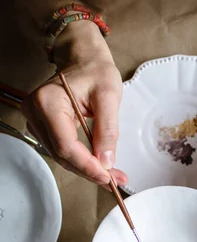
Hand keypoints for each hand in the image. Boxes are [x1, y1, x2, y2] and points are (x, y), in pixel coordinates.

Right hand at [21, 21, 126, 187]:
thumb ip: (108, 129)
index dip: (87, 165)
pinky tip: (99, 167)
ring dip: (87, 169)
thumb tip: (106, 161)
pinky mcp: (43, 127)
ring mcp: (36, 120)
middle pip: (62, 154)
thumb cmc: (96, 72)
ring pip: (61, 156)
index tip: (108, 177)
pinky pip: (62, 150)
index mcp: (49, 102)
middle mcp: (35, 112)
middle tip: (116, 181)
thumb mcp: (109, 96)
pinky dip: (81, 161)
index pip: (65, 144)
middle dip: (90, 171)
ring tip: (112, 177)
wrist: (84, 60)